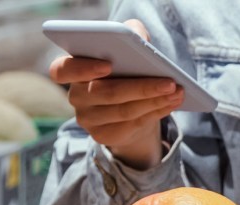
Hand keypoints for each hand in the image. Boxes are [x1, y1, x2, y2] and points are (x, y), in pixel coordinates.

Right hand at [49, 19, 182, 169]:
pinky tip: (171, 103)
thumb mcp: (125, 49)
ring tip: (177, 92)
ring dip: (155, 101)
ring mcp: (87, 119)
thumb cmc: (124, 70)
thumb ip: (129, 34)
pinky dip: (156, 112)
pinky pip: (133, 124)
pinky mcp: (103, 135)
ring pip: (124, 111)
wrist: (128, 105)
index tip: (108, 65)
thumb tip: (138, 35)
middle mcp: (76, 96)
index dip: (82, 68)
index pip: (62, 70)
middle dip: (142, 87)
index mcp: (72, 70)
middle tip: (170, 82)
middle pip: (106, 93)